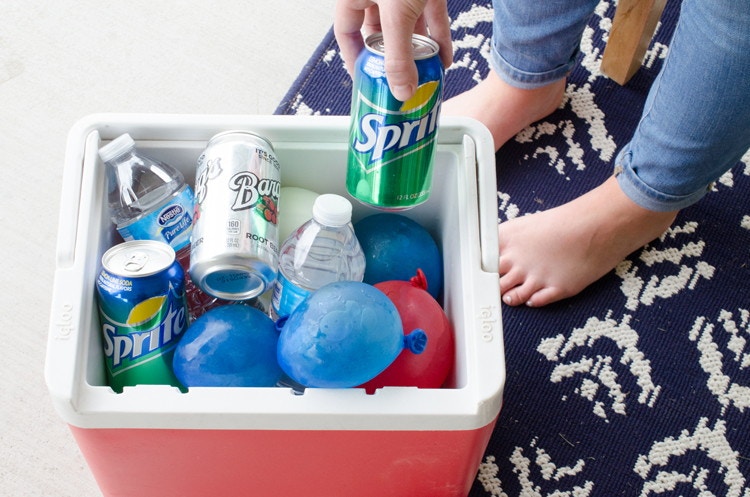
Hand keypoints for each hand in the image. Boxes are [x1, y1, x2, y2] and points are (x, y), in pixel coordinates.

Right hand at [334, 0, 451, 100]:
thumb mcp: (396, 15)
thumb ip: (398, 55)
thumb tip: (402, 92)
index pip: (347, 33)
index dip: (355, 60)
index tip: (366, 81)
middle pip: (380, 34)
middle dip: (392, 59)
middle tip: (399, 82)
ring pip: (408, 26)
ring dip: (418, 51)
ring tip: (423, 75)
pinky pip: (432, 16)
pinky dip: (438, 37)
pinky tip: (443, 58)